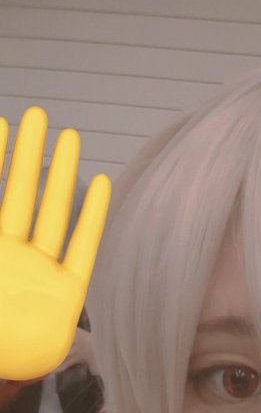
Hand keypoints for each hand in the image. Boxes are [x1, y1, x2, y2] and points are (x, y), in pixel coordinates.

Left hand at [0, 107, 110, 379]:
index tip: (1, 123)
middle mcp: (11, 257)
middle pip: (22, 195)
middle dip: (29, 155)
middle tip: (39, 116)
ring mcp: (39, 273)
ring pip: (51, 213)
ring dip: (59, 175)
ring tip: (67, 137)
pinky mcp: (66, 296)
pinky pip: (82, 250)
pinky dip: (91, 218)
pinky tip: (99, 187)